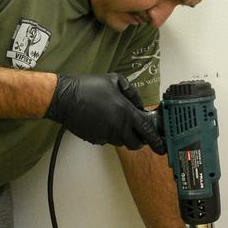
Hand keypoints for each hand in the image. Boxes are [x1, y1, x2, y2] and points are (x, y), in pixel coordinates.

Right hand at [45, 73, 163, 152]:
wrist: (65, 98)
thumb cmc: (89, 87)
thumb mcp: (115, 80)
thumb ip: (132, 93)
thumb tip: (140, 105)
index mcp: (126, 112)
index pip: (147, 131)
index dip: (156, 140)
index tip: (161, 146)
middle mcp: (118, 127)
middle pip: (136, 143)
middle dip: (140, 140)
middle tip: (138, 132)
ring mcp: (106, 135)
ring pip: (122, 142)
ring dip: (124, 136)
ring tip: (117, 121)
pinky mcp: (96, 139)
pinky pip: (108, 140)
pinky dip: (110, 134)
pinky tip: (103, 122)